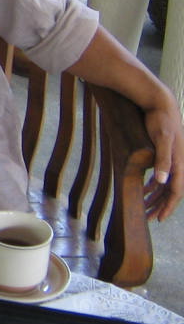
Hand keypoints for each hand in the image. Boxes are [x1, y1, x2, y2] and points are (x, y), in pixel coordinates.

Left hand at [142, 101, 183, 220]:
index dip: (167, 206)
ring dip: (154, 197)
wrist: (161, 104)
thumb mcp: (162, 140)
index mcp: (179, 164)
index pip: (175, 192)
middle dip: (159, 206)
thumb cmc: (161, 121)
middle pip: (169, 192)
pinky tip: (143, 190)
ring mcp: (171, 161)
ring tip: (143, 208)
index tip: (159, 219)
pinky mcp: (163, 155)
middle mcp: (178, 165)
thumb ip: (163, 160)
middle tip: (147, 218)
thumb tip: (162, 181)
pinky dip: (152, 186)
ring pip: (164, 186)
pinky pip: (160, 176)